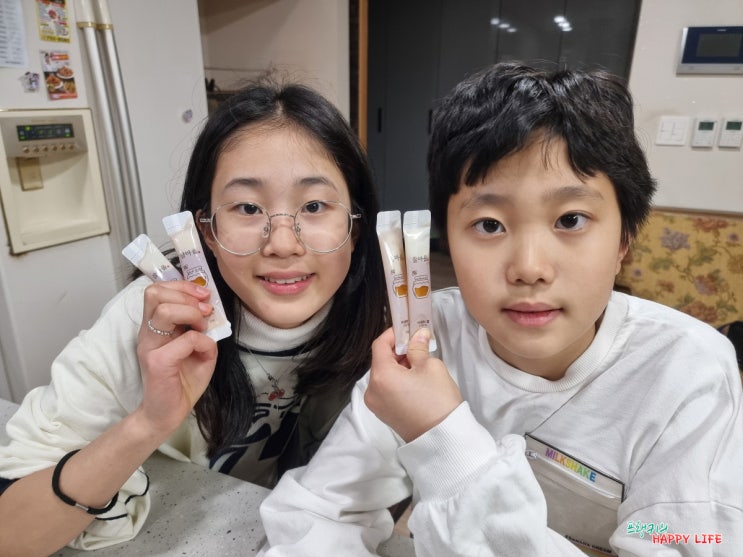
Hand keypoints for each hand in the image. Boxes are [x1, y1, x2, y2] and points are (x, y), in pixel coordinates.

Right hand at [136, 280, 218, 435]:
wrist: (167, 414)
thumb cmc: (182, 382)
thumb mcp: (198, 349)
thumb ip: (202, 330)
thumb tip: (211, 312)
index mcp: (154, 326)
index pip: (157, 290)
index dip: (182, 285)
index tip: (204, 296)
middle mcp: (148, 332)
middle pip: (154, 292)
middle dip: (186, 294)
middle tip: (205, 310)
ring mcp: (150, 346)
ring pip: (164, 310)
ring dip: (191, 313)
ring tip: (202, 327)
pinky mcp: (157, 362)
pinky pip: (184, 340)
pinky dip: (201, 341)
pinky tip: (204, 351)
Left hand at [365, 327, 462, 442]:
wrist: (443, 439)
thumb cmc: (437, 401)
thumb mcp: (430, 367)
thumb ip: (419, 348)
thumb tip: (417, 335)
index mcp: (380, 376)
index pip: (379, 345)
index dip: (393, 334)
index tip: (407, 329)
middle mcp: (372, 390)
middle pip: (380, 361)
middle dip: (398, 351)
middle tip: (418, 345)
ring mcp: (376, 404)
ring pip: (383, 375)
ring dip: (398, 366)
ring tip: (420, 364)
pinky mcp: (384, 414)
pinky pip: (386, 389)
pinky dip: (397, 380)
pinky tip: (415, 380)